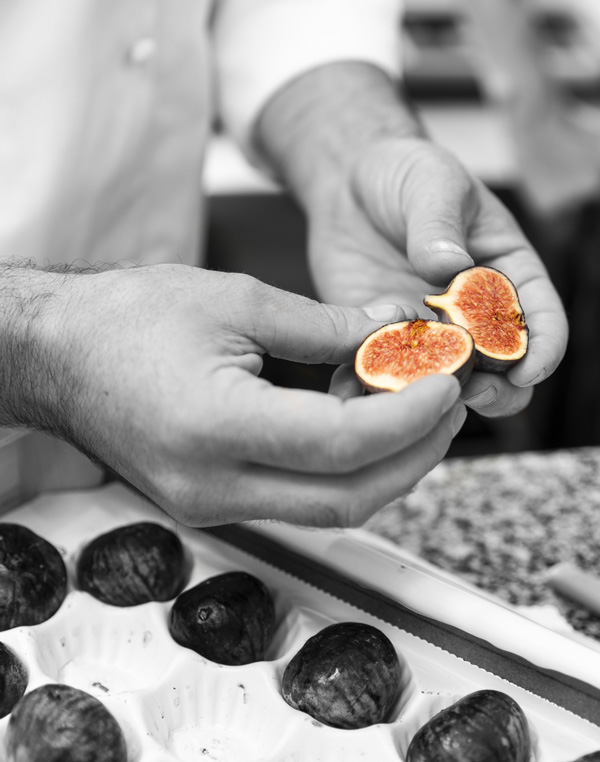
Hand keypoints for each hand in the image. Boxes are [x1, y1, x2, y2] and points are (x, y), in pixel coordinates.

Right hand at [16, 264, 464, 526]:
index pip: (342, 444)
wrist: (60, 356)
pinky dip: (346, 473)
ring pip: (330, 511)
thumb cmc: (129, 318)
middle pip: (348, 499)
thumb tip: (390, 335)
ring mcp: (211, 504)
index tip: (446, 383)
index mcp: (214, 426)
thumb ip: (324, 326)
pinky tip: (368, 432)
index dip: (409, 416)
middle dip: (415, 455)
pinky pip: (300, 502)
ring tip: (419, 416)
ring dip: (386, 470)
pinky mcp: (213, 503)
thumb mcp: (236, 300)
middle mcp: (213, 485)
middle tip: (449, 405)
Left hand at [255, 63, 567, 419]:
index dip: (543, 349)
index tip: (528, 371)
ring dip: (437, 396)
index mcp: (506, 272)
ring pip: (448, 384)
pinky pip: (390, 377)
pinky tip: (366, 386)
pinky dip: (383, 389)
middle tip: (469, 392)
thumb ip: (440, 225)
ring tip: (417, 393)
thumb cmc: (406, 174)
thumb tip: (449, 267)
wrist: (348, 185)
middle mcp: (474, 312)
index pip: (540, 318)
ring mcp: (430, 332)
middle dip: (495, 390)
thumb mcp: (431, 184)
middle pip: (502, 369)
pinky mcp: (385, 341)